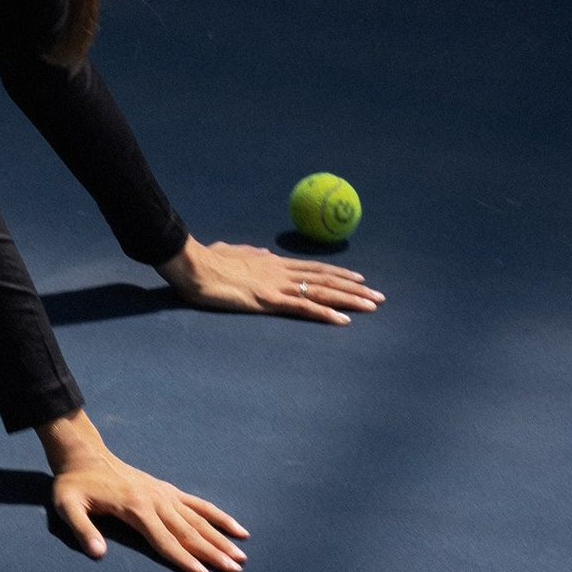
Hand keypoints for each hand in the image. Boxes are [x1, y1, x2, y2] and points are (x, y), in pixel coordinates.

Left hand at [38, 415, 246, 571]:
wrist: (84, 455)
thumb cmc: (74, 484)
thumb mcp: (68, 506)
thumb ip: (83, 530)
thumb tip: (98, 554)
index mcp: (135, 508)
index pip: (164, 540)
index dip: (184, 558)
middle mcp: (156, 500)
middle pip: (188, 532)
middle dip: (212, 552)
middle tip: (235, 570)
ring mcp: (165, 494)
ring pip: (198, 520)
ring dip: (220, 538)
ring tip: (241, 555)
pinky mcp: (167, 490)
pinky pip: (198, 504)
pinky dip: (218, 516)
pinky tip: (237, 528)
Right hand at [159, 235, 381, 323]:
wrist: (193, 264)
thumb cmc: (206, 259)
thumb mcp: (231, 252)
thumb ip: (249, 252)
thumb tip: (261, 251)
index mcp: (273, 262)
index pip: (314, 268)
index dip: (339, 274)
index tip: (359, 279)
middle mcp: (281, 272)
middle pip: (326, 279)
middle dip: (355, 289)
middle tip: (379, 296)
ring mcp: (277, 286)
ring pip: (322, 292)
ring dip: (350, 299)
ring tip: (373, 306)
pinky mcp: (269, 300)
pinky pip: (304, 308)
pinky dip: (326, 314)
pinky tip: (344, 320)